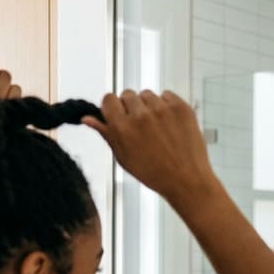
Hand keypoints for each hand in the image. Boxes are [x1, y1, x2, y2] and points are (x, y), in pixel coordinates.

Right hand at [82, 89, 218, 204]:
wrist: (187, 180)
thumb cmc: (153, 173)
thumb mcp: (123, 157)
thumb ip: (106, 134)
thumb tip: (87, 118)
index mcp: (123, 127)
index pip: (108, 99)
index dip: (112, 107)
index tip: (118, 115)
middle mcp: (141, 114)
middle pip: (127, 94)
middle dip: (130, 107)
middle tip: (139, 126)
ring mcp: (162, 109)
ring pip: (147, 94)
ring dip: (148, 106)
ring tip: (156, 127)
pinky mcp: (180, 107)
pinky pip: (166, 95)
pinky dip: (166, 105)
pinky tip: (169, 124)